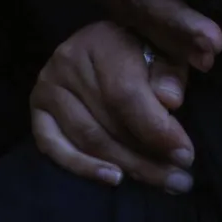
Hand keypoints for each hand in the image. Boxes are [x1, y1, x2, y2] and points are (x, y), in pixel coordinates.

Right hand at [31, 21, 193, 191]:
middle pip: (108, 123)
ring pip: (87, 139)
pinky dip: (84, 167)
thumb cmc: (143, 48)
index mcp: (102, 41)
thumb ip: (170, 73)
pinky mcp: (37, 110)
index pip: (127, 94)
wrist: (105, 42)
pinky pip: (54, 146)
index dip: (156, 128)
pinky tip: (114, 178)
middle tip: (179, 179)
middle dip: (147, 156)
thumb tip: (170, 102)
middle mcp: (67, 63)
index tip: (185, 154)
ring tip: (159, 180)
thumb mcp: (166, 51)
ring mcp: (47, 88)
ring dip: (125, 165)